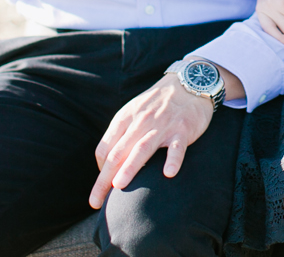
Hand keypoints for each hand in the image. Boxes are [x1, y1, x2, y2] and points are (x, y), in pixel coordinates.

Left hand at [89, 76, 212, 207]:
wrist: (189, 82)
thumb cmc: (157, 104)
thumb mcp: (134, 112)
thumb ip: (121, 134)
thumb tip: (107, 164)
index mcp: (125, 118)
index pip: (105, 148)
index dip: (100, 169)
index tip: (102, 187)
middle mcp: (141, 122)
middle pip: (118, 152)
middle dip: (104, 178)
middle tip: (95, 200)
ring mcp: (162, 125)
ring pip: (143, 148)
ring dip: (130, 167)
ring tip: (119, 186)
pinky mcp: (182, 129)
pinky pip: (177, 147)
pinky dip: (173, 159)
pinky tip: (168, 173)